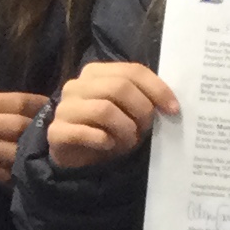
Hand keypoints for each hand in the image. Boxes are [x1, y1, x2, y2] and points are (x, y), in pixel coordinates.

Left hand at [0, 91, 48, 187]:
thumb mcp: (37, 112)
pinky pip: (5, 174)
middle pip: (15, 126)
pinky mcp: (29, 180)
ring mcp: (38, 159)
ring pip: (9, 150)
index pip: (20, 104)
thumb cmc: (43, 130)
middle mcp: (46, 135)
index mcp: (49, 113)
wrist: (62, 167)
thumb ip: (11, 107)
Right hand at [44, 60, 173, 169]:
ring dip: (125, 130)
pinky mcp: (56, 131)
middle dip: (141, 111)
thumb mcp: (128, 111)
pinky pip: (86, 133)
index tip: (173, 110)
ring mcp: (64, 108)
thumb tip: (170, 104)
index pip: (132, 71)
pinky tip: (109, 146)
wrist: (77, 158)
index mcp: (96, 73)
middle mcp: (77, 85)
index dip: (157, 89)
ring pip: (104, 109)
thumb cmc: (107, 131)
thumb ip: (143, 99)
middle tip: (146, 130)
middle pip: (119, 87)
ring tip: (128, 142)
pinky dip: (104, 141)